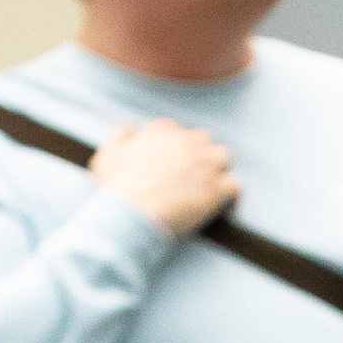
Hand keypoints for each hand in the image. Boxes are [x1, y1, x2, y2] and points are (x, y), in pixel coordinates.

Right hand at [90, 119, 240, 238]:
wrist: (129, 215)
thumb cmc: (115, 190)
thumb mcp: (107, 157)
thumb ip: (120, 139)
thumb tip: (128, 128)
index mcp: (162, 133)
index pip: (178, 132)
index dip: (176, 148)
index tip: (172, 162)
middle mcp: (186, 143)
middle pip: (204, 141)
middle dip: (200, 155)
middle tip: (192, 176)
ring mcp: (203, 164)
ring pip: (223, 157)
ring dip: (218, 170)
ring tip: (210, 187)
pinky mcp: (215, 189)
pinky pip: (235, 185)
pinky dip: (231, 195)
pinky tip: (224, 206)